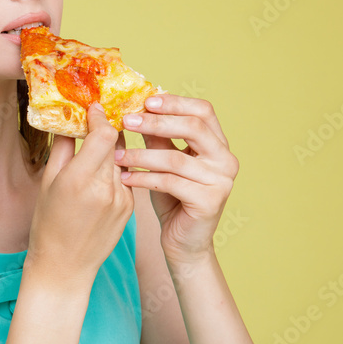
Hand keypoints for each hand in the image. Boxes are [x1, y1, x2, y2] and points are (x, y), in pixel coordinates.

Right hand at [27, 102, 134, 290]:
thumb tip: (71, 120)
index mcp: (79, 180)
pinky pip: (125, 177)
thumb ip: (63, 148)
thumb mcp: (48, 182)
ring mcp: (121, 199)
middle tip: (99, 115)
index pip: (104, 134)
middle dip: (107, 126)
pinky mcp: (130, 207)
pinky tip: (101, 173)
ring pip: (122, 158)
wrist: (65, 266)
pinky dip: (115, 169)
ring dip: (112, 148)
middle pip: (116, 142)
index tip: (92, 108)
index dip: (100, 117)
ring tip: (99, 142)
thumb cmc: (48, 224)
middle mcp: (104, 188)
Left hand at [116, 94, 239, 265]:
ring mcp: (221, 181)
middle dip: (156, 121)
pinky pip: (169, 182)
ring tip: (116, 155)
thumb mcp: (164, 161)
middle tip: (126, 120)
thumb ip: (158, 136)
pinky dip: (143, 178)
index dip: (175, 102)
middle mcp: (226, 160)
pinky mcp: (209, 201)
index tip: (145, 100)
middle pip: (193, 127)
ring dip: (140, 154)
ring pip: (175, 158)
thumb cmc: (173, 198)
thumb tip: (139, 105)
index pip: (204, 110)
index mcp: (219, 144)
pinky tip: (124, 177)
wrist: (183, 243)